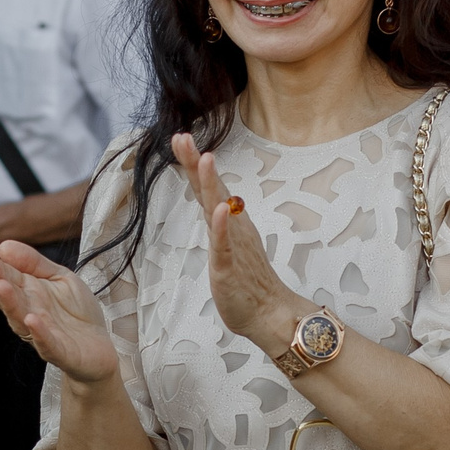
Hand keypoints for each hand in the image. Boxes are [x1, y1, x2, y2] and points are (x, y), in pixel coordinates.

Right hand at [0, 240, 117, 384]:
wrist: (101, 346)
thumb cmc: (77, 311)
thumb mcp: (60, 277)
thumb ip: (34, 262)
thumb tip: (4, 246)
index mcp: (27, 293)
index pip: (6, 276)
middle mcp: (28, 312)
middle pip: (8, 296)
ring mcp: (41, 333)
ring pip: (20, 319)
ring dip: (10, 303)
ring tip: (1, 285)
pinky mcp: (58, 351)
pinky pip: (46, 343)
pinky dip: (38, 332)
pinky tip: (31, 319)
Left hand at [170, 133, 308, 353]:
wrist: (268, 312)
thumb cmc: (246, 279)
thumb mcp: (227, 243)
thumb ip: (219, 222)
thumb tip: (212, 201)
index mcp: (229, 221)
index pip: (208, 186)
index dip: (192, 163)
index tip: (180, 138)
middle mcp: (233, 226)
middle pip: (212, 188)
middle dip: (195, 162)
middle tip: (182, 136)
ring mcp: (233, 244)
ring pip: (219, 209)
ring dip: (211, 184)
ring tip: (205, 158)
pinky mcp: (230, 266)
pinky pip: (225, 243)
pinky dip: (221, 226)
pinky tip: (219, 209)